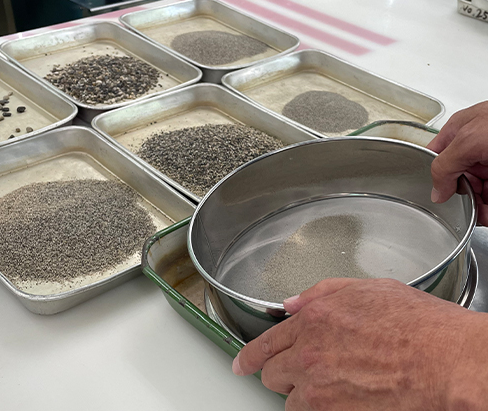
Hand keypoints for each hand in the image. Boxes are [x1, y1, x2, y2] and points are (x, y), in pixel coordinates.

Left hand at [232, 278, 487, 410]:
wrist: (446, 360)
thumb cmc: (416, 324)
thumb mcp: (365, 289)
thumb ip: (320, 293)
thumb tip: (292, 303)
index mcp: (313, 319)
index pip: (265, 343)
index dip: (249, 356)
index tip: (242, 364)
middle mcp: (310, 355)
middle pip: (272, 375)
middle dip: (280, 372)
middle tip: (297, 370)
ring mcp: (322, 390)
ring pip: (291, 402)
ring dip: (302, 394)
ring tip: (328, 385)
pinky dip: (320, 410)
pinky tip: (341, 397)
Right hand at [427, 102, 487, 225]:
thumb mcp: (468, 141)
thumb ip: (444, 165)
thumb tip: (437, 190)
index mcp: (462, 132)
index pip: (440, 158)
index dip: (441, 179)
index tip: (447, 197)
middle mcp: (479, 146)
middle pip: (465, 178)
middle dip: (469, 198)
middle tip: (474, 209)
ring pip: (483, 189)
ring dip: (483, 206)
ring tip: (486, 215)